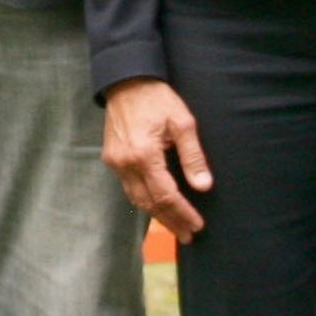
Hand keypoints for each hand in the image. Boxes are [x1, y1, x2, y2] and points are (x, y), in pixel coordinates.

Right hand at [101, 78, 210, 240]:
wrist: (125, 80)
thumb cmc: (158, 98)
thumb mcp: (182, 122)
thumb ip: (193, 156)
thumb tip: (204, 186)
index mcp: (145, 154)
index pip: (166, 194)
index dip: (182, 212)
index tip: (197, 225)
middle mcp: (126, 163)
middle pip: (149, 203)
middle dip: (170, 221)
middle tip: (188, 235)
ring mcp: (115, 162)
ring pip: (136, 199)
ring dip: (156, 215)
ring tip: (175, 226)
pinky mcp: (111, 158)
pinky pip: (128, 188)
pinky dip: (143, 200)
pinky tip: (156, 206)